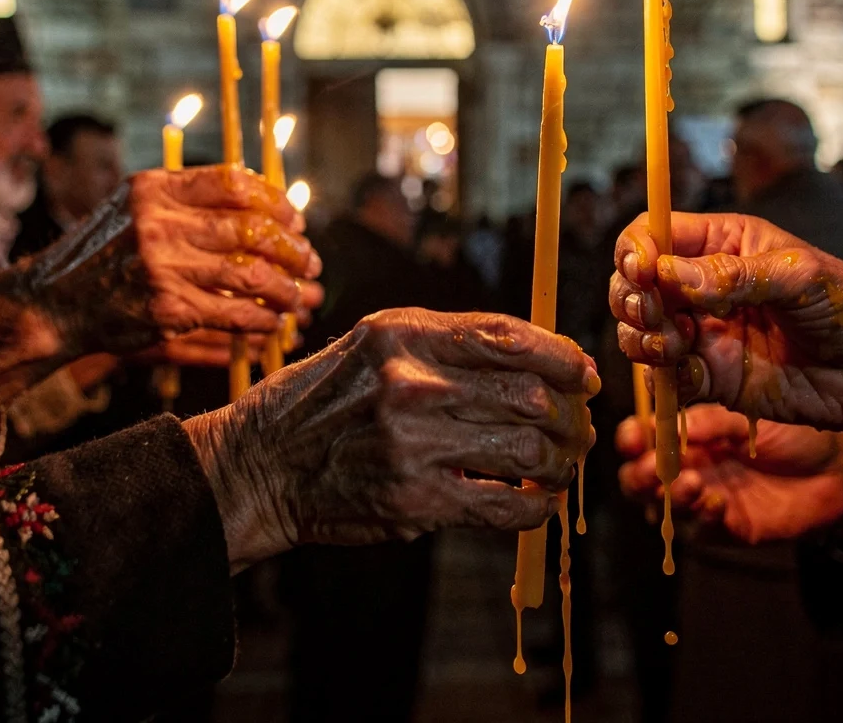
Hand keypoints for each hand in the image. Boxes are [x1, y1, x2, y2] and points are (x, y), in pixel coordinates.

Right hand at [0, 168, 324, 415]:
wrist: (52, 302)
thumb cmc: (102, 253)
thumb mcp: (133, 207)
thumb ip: (186, 198)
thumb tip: (260, 202)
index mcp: (154, 189)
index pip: (234, 184)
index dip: (275, 201)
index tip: (296, 220)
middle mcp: (158, 223)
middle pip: (250, 229)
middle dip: (292, 248)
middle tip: (310, 262)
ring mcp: (161, 268)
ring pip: (249, 274)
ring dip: (286, 287)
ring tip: (299, 296)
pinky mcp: (166, 309)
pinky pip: (233, 313)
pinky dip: (261, 319)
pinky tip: (272, 322)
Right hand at [182, 309, 600, 570]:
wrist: (259, 465)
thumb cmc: (323, 402)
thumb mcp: (371, 346)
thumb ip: (445, 345)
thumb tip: (538, 356)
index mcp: (402, 335)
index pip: (507, 337)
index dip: (561, 357)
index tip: (583, 374)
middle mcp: (409, 384)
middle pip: (530, 395)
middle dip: (571, 416)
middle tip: (580, 429)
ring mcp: (413, 445)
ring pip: (527, 450)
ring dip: (561, 463)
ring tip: (562, 467)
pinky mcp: (415, 502)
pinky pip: (504, 505)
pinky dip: (536, 507)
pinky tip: (538, 502)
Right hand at [610, 212, 842, 465]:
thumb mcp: (802, 277)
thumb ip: (736, 276)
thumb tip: (669, 274)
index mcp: (724, 244)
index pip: (655, 234)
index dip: (636, 250)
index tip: (642, 270)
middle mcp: (704, 287)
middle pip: (634, 283)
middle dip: (631, 296)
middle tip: (653, 312)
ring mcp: (706, 334)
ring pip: (640, 331)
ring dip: (641, 336)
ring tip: (672, 342)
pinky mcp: (713, 380)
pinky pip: (668, 378)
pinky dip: (666, 377)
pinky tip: (694, 373)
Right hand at [616, 405, 842, 543]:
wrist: (839, 467)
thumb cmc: (793, 432)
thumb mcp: (746, 415)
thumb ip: (707, 421)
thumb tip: (664, 417)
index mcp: (688, 437)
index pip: (644, 439)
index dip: (631, 439)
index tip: (633, 437)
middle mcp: (690, 468)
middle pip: (641, 480)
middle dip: (639, 476)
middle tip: (652, 469)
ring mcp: (708, 499)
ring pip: (666, 509)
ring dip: (670, 497)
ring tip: (690, 483)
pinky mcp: (730, 528)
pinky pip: (703, 529)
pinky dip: (703, 515)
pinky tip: (716, 500)